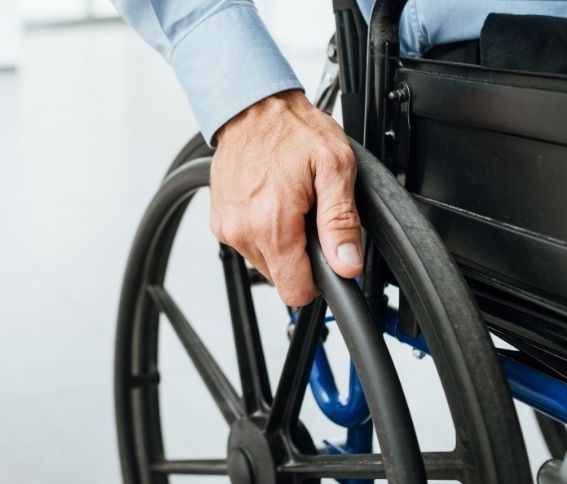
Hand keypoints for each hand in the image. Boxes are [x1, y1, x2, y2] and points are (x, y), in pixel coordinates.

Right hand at [210, 89, 361, 305]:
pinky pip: (248, 244)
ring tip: (288, 203)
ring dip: (282, 242)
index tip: (324, 255)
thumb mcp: (334, 168)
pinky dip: (263, 230)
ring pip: (265, 262)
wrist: (252, 108)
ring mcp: (228, 228)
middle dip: (301, 254)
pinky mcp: (219, 222)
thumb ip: (341, 222)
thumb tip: (347, 264)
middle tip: (308, 215)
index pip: (295, 291)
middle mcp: (243, 231)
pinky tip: (270, 201)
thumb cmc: (292, 131)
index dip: (318, 280)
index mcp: (272, 224)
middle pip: (281, 277)